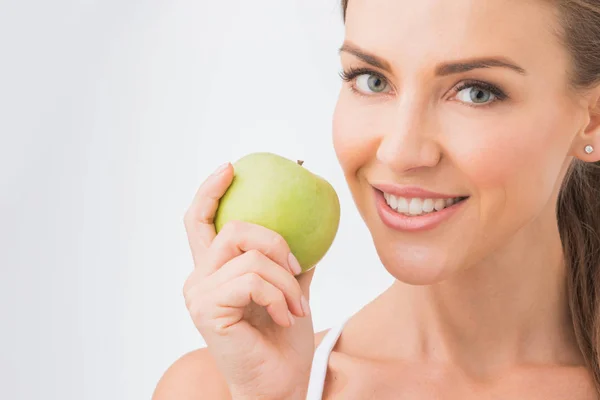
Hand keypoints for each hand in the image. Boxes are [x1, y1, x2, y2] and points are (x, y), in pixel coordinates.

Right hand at [182, 162, 315, 399]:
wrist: (278, 381)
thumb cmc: (282, 338)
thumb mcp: (290, 288)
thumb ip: (289, 258)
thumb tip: (312, 222)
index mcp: (214, 270)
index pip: (199, 221)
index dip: (210, 190)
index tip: (232, 168)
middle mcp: (199, 278)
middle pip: (231, 229)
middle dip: (274, 241)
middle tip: (296, 266)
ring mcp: (198, 293)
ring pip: (249, 256)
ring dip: (284, 280)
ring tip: (296, 305)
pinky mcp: (205, 309)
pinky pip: (251, 280)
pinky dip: (278, 295)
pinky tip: (285, 317)